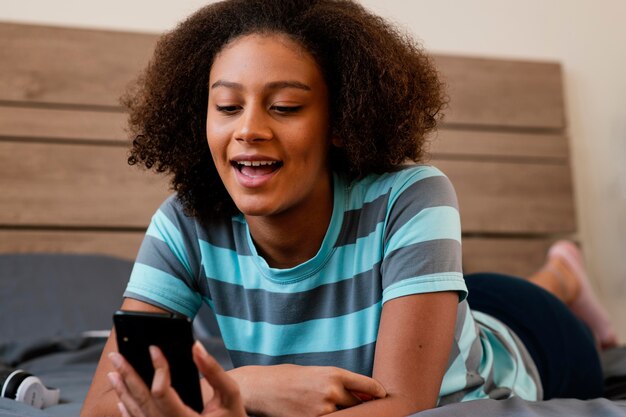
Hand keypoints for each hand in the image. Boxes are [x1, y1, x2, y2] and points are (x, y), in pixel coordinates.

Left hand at [107, 342, 245, 416]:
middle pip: (142, 401)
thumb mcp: (230, 394)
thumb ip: (214, 370)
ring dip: (123, 391)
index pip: (162, 393)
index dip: (158, 369)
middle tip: (116, 355)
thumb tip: (196, 346)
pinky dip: (127, 410)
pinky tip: (121, 398)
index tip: (154, 348)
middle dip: (128, 375)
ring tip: (114, 372)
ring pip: (136, 413)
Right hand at [231, 364, 385, 416]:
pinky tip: (327, 414)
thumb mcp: (316, 373)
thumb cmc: (288, 378)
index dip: (378, 392)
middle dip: (359, 406)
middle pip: (358, 404)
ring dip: (345, 414)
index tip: (382, 396)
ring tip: (333, 407)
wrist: (261, 388)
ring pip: (347, 416)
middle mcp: (331, 391)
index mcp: (334, 374)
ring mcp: (323, 409)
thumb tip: (359, 394)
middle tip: (361, 406)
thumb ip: (337, 382)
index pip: (367, 385)